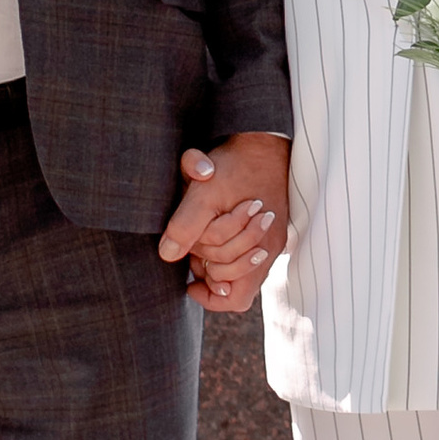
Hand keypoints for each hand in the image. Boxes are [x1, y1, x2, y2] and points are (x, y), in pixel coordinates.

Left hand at [159, 133, 288, 316]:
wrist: (266, 141)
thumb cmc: (236, 165)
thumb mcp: (205, 192)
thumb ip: (186, 225)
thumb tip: (168, 255)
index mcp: (257, 246)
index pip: (234, 298)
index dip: (209, 296)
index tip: (190, 282)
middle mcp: (268, 249)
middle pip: (233, 282)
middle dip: (208, 271)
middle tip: (191, 255)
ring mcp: (271, 240)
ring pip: (241, 272)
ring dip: (216, 262)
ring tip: (201, 246)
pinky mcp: (270, 229)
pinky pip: (249, 256)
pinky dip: (229, 252)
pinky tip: (213, 235)